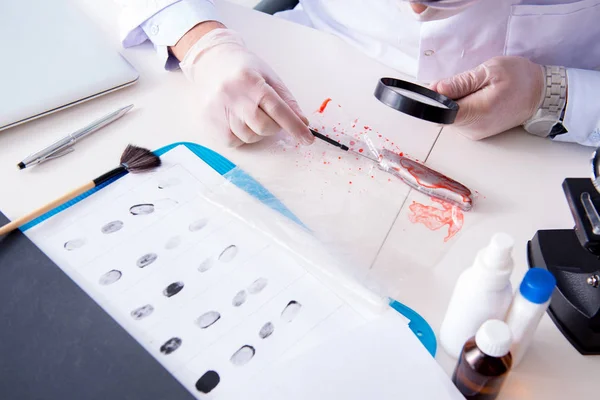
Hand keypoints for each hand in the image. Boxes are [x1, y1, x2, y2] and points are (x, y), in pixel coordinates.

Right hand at [179, 28, 312, 146]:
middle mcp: (233, 95)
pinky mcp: (210, 122)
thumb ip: (287, 100)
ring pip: (249, 136)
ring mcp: (219, 109)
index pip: (277, 108)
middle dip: (273, 127)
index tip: (307, 139)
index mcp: (250, 81)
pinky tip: (238, 120)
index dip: (294, 126)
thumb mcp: (269, 77)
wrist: (211, 61)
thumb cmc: (244, 69)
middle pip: (263, 126)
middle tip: (270, 116)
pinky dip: (241, 136)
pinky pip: (234, 141)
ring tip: (251, 114)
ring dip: (257, 131)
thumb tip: (302, 122)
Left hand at [430, 56, 544, 139]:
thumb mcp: (490, 71)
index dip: (434, 100)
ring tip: (475, 91)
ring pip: (449, 118)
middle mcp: (474, 128)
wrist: (541, 95)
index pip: (440, 113)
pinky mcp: (476, 132)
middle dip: (446, 98)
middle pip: (442, 115)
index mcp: (478, 112)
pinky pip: (459, 120)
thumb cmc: (520, 79)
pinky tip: (477, 99)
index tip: (437, 89)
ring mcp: (475, 133)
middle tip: (465, 84)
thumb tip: (437, 89)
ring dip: (455, 103)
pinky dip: (462, 108)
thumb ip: (460, 82)